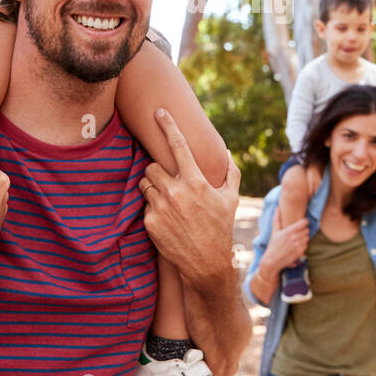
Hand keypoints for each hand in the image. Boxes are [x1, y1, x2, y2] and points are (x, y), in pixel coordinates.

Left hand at [138, 108, 241, 291]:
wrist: (207, 263)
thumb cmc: (221, 228)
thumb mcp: (231, 199)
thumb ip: (229, 172)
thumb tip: (226, 152)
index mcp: (196, 181)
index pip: (177, 145)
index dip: (167, 125)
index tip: (159, 112)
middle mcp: (176, 192)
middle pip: (152, 164)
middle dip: (158, 170)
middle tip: (168, 180)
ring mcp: (161, 207)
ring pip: (145, 182)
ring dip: (152, 186)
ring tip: (167, 198)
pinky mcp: (150, 222)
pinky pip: (144, 204)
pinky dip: (153, 207)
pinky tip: (166, 217)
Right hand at [262, 209, 308, 273]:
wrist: (272, 261)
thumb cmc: (273, 245)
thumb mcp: (274, 232)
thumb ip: (276, 219)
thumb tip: (277, 208)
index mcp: (288, 231)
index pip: (303, 223)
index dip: (304, 221)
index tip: (302, 222)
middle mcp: (294, 238)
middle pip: (307, 230)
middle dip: (304, 230)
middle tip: (299, 231)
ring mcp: (298, 245)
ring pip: (307, 237)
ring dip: (304, 237)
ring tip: (298, 238)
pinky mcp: (300, 252)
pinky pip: (306, 245)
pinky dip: (304, 245)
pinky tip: (297, 245)